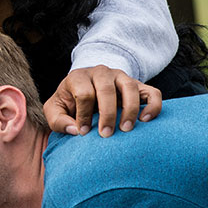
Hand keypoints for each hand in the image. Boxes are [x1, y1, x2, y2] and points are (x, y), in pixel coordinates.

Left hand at [44, 64, 161, 137]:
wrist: (84, 91)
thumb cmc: (69, 103)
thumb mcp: (54, 110)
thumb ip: (58, 120)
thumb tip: (75, 130)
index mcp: (78, 77)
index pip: (84, 93)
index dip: (83, 115)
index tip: (83, 132)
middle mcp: (101, 73)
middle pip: (106, 88)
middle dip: (107, 114)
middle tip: (106, 134)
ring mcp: (121, 77)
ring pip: (130, 87)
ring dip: (130, 110)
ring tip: (125, 129)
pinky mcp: (137, 86)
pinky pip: (152, 92)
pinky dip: (153, 105)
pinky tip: (146, 120)